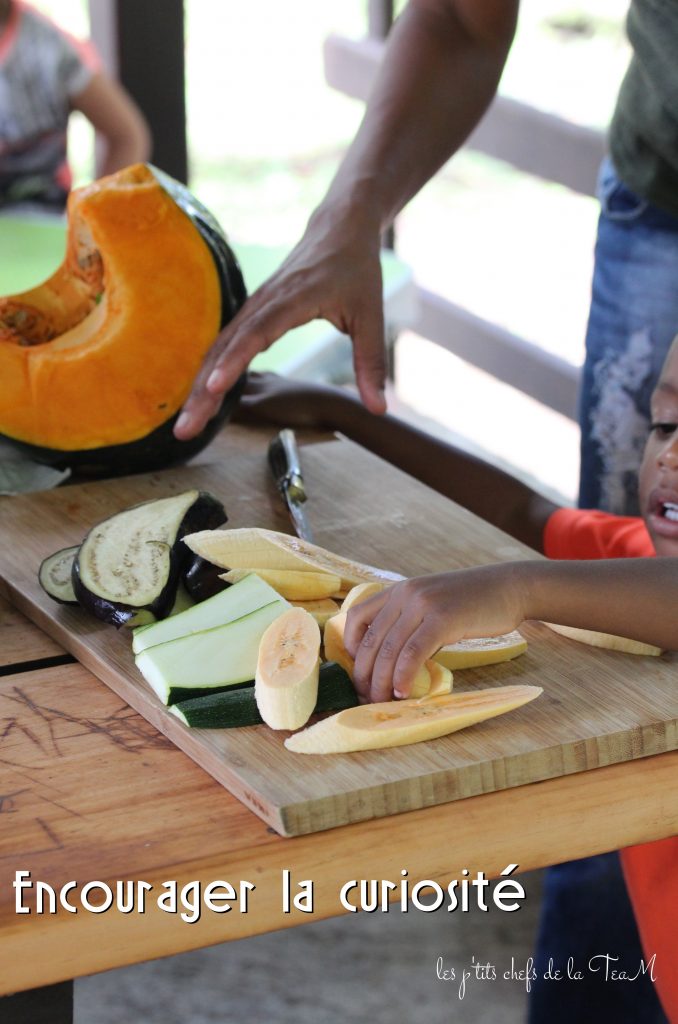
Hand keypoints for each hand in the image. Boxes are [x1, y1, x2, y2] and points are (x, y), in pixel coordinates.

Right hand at [173, 205, 387, 440]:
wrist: (339, 227)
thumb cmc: (355, 268)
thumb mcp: (371, 315)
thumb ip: (371, 363)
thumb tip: (378, 408)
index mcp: (293, 298)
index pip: (257, 333)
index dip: (234, 360)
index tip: (214, 387)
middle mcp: (264, 301)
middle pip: (225, 348)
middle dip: (203, 390)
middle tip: (184, 428)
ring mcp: (253, 306)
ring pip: (217, 349)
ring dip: (198, 386)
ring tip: (184, 424)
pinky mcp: (250, 312)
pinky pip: (222, 344)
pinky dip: (207, 371)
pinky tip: (197, 398)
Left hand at [344, 565, 527, 702]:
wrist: (509, 588)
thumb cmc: (474, 603)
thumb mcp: (433, 604)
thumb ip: (411, 623)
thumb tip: (393, 662)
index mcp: (399, 590)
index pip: (356, 617)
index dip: (350, 648)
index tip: (359, 671)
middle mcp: (405, 594)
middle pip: (371, 640)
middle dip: (364, 674)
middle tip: (366, 698)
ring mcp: (422, 604)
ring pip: (389, 650)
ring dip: (382, 682)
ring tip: (381, 702)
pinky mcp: (442, 619)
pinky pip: (413, 653)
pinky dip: (404, 677)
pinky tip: (404, 692)